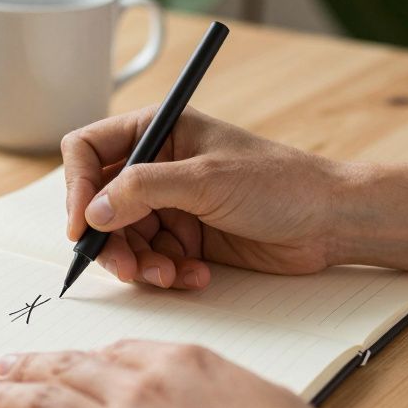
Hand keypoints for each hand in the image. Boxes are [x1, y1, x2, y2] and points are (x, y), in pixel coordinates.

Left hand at [0, 342, 407, 407]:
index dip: (82, 358)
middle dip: (30, 367)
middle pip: (67, 369)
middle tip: (3, 366)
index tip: (67, 361)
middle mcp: (139, 388)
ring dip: (4, 399)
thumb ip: (223, 388)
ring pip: (41, 405)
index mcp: (181, 362)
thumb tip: (214, 397)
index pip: (116, 352)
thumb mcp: (266, 398)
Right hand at [61, 108, 346, 288]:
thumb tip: (91, 212)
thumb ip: (142, 191)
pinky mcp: (185, 237)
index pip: (88, 151)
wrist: (331, 221)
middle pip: (99, 205)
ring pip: (123, 239)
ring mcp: (170, 204)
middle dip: (110, 240)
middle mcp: (156, 166)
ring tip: (170, 276)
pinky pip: (152, 260)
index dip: (77, 187)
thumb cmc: (280, 183)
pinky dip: (166, 273)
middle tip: (127, 268)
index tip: (82, 225)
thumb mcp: (205, 180)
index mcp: (157, 130)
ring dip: (141, 264)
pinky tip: (195, 276)